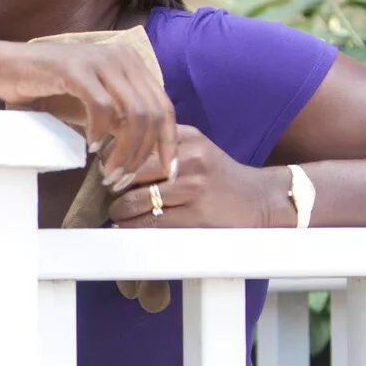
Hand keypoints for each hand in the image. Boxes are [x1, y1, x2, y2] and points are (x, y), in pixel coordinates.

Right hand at [0, 40, 175, 183]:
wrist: (5, 69)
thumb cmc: (49, 91)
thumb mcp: (93, 107)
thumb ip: (121, 121)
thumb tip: (146, 152)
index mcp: (132, 65)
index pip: (165, 108)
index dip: (169, 143)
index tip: (167, 173)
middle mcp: (122, 58)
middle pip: (154, 114)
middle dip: (141, 154)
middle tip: (122, 179)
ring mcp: (100, 60)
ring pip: (134, 113)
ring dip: (123, 150)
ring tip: (107, 172)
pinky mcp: (76, 68)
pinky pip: (102, 107)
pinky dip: (100, 132)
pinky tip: (90, 147)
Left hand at [105, 124, 289, 227]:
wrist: (260, 200)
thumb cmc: (218, 176)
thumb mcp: (195, 147)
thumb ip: (161, 144)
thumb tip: (112, 152)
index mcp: (186, 137)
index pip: (133, 142)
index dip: (112, 158)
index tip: (105, 169)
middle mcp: (189, 159)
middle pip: (130, 171)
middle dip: (112, 185)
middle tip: (108, 194)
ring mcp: (193, 188)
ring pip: (136, 200)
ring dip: (119, 211)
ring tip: (117, 214)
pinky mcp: (197, 216)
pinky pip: (152, 224)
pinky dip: (133, 227)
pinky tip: (130, 226)